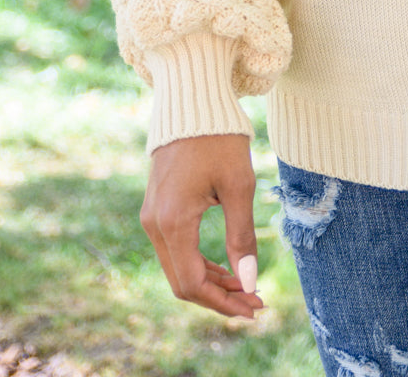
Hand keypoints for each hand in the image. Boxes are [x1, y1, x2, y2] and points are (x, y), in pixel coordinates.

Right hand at [141, 134, 263, 319]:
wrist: (191, 100)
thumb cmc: (219, 137)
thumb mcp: (239, 186)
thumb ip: (242, 236)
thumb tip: (249, 281)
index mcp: (172, 222)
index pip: (192, 284)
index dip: (224, 302)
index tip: (254, 307)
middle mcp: (154, 225)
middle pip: (182, 282)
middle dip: (220, 297)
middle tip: (256, 303)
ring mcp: (151, 217)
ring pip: (178, 268)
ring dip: (211, 282)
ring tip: (247, 288)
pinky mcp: (157, 208)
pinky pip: (175, 250)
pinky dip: (200, 263)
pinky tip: (226, 266)